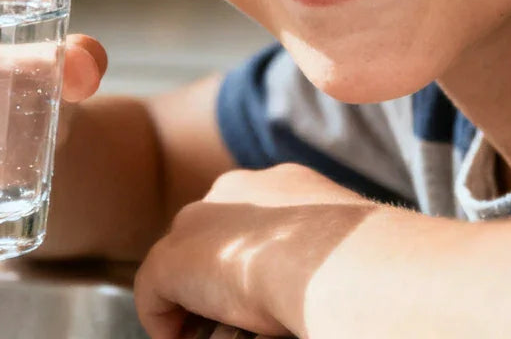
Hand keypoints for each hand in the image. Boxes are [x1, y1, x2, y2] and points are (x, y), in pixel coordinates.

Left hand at [133, 164, 375, 338]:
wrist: (329, 261)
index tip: (259, 290)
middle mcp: (233, 193)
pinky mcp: (171, 260)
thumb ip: (327, 250)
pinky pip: (153, 293)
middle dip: (216, 274)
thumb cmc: (357, 259)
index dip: (252, 257)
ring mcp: (198, 222)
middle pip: (211, 235)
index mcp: (280, 186)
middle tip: (230, 317)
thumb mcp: (348, 246)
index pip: (253, 219)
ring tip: (210, 333)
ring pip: (183, 263)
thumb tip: (332, 278)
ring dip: (192, 299)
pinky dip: (162, 321)